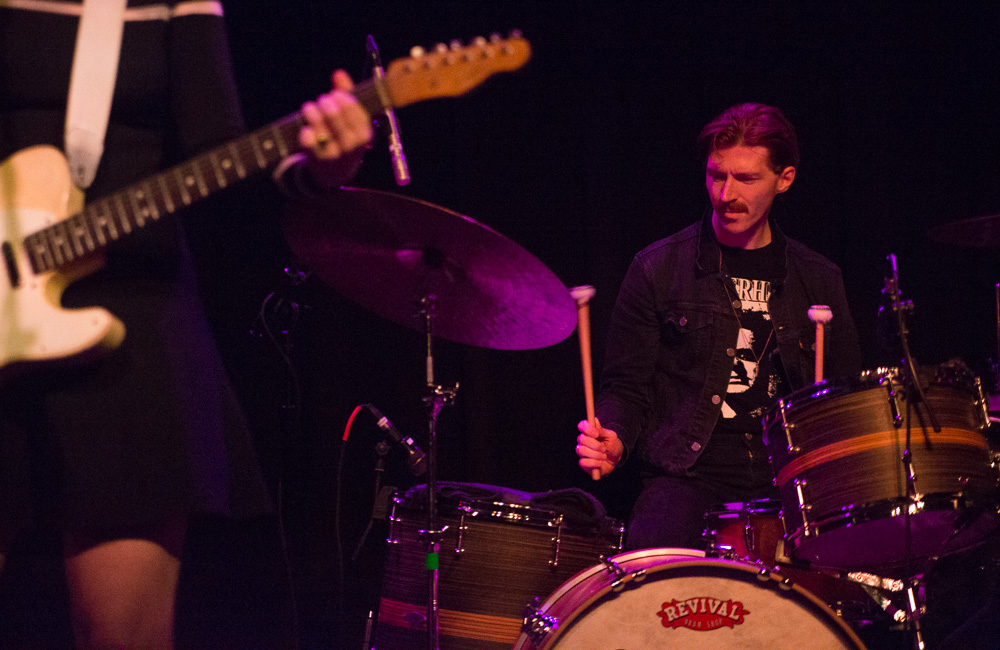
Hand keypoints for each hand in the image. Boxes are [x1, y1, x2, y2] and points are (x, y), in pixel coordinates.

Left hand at [298, 69, 372, 189]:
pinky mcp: (318, 159)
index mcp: (365, 135)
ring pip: (321, 127)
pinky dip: (306, 131)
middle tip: (323, 101)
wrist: (334, 173)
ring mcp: (335, 153)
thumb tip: (339, 74)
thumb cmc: (344, 138)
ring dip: (312, 113)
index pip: (356, 112)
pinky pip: (309, 141)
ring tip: (309, 108)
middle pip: (336, 116)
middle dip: (326, 103)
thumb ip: (347, 94)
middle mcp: (352, 146)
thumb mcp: (352, 119)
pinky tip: (305, 128)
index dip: (344, 99)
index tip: (336, 94)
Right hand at [576, 417, 623, 477]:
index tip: (596, 434)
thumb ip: (602, 430)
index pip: (582, 426)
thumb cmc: (612, 446)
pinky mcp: (583, 463)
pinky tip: (600, 463)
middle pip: (581, 439)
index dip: (587, 429)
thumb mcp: (611, 437)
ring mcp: (583, 452)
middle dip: (594, 444)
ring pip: (581, 450)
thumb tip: (595, 420)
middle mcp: (584, 441)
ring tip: (604, 456)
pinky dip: (593, 463)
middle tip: (604, 448)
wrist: (615, 460)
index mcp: (590, 432)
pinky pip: (583, 462)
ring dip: (595, 454)